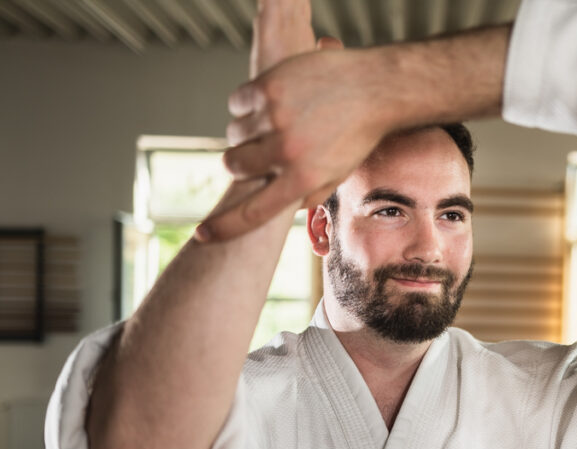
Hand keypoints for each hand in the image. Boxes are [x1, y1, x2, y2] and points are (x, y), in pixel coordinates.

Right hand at [196, 0, 371, 241]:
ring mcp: (276, 117)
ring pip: (234, 132)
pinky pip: (236, 102)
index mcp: (304, 179)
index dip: (223, 228)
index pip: (252, 214)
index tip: (201, 235)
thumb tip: (277, 209)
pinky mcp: (268, 86)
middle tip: (262, 147)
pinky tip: (275, 98)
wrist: (375, 87)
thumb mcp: (336, 174)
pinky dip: (248, 102)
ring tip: (278, 120)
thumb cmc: (356, 135)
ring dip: (247, 129)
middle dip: (241, 159)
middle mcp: (288, 151)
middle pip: (234, 166)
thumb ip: (306, 194)